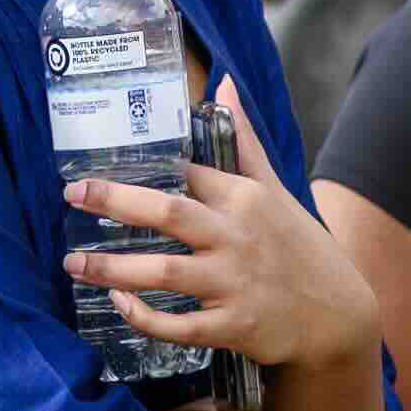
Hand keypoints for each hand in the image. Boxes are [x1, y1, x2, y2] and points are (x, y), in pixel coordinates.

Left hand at [66, 151, 379, 379]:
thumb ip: (243, 142)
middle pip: (168, 212)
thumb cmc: (300, 248)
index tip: (94, 165)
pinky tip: (118, 304)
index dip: (138, 168)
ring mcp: (235, 283)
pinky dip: (145, 316)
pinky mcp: (234, 326)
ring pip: (164, 271)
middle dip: (115, 201)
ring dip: (113, 268)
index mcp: (245, 198)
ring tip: (74, 264)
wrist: (339, 316)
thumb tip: (224, 85)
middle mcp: (238, 236)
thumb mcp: (275, 190)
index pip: (185, 172)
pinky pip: (179, 325)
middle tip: (71, 195)